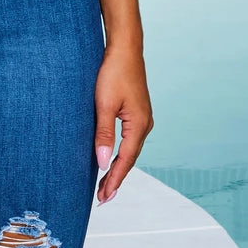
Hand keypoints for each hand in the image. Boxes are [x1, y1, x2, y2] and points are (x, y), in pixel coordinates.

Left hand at [94, 45, 153, 203]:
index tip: (104, 198)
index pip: (125, 161)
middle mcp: (145, 124)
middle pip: (129, 160)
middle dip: (115, 180)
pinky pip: (129, 142)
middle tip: (102, 199)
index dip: (113, 180)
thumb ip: (103, 135)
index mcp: (139, 125)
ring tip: (105, 186)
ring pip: (130, 152)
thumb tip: (102, 163)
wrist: (125, 48)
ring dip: (118, 169)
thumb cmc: (113, 73)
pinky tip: (112, 161)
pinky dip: (120, 155)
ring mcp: (142, 119)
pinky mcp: (137, 114)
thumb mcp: (104, 105)